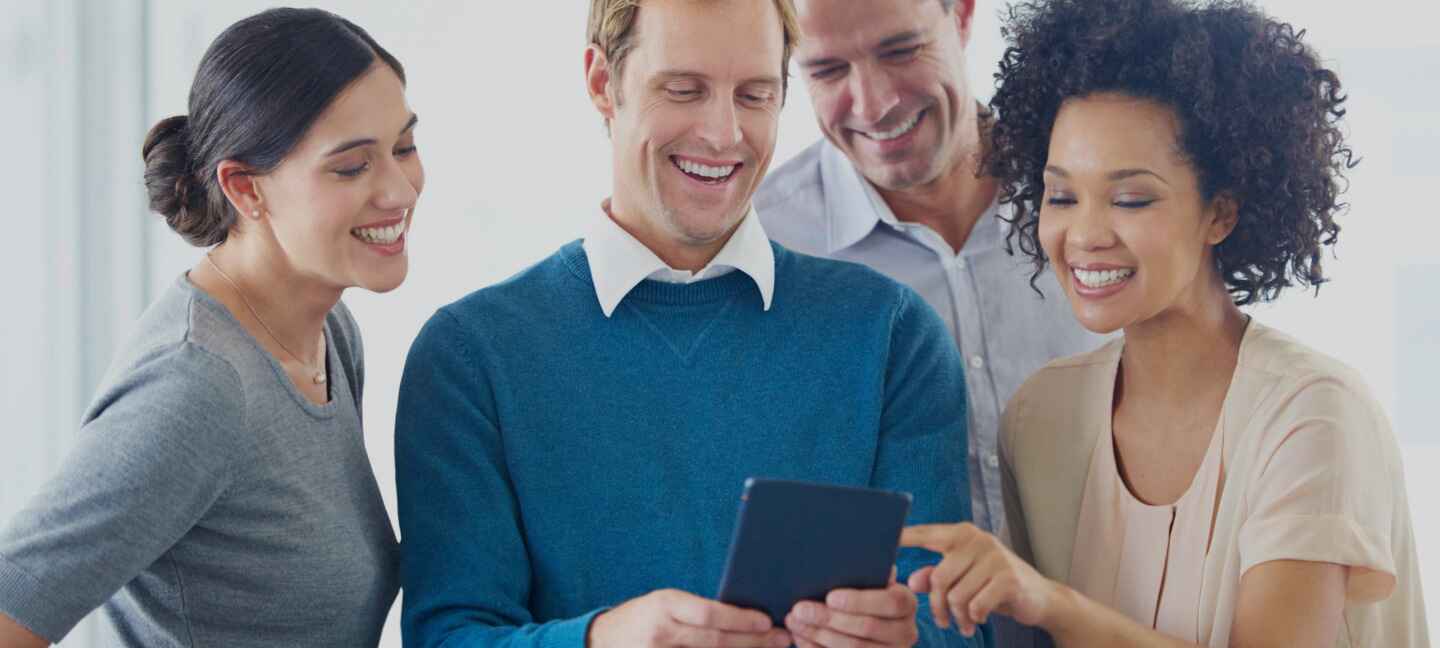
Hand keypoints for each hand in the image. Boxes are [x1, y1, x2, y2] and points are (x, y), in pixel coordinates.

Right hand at [587, 589, 790, 647]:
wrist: (603, 640)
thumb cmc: (645, 616)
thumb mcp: (666, 602)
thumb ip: (697, 611)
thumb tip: (746, 615)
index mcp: (664, 605)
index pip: (708, 614)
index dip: (739, 620)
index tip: (767, 621)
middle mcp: (661, 633)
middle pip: (715, 642)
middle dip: (753, 642)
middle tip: (782, 639)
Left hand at [784, 576, 918, 647]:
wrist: (865, 620)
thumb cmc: (864, 590)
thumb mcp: (870, 580)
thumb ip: (867, 571)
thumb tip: (854, 557)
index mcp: (907, 604)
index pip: (891, 602)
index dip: (860, 600)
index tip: (830, 596)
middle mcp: (905, 632)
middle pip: (868, 627)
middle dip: (830, 618)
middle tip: (800, 609)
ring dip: (819, 634)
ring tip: (794, 620)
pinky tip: (800, 636)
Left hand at [900, 523, 1057, 636]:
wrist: (1040, 597)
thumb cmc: (993, 585)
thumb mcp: (963, 579)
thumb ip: (936, 576)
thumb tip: (910, 582)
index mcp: (962, 534)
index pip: (926, 533)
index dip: (903, 536)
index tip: (881, 540)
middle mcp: (978, 540)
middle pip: (939, 578)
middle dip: (937, 607)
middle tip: (942, 622)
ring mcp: (995, 557)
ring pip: (956, 596)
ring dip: (957, 617)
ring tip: (964, 624)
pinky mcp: (1008, 578)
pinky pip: (976, 605)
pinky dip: (974, 618)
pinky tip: (979, 620)